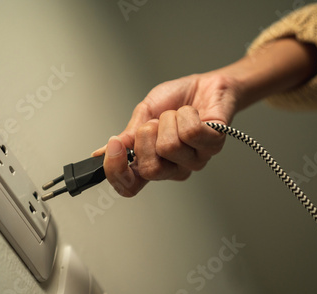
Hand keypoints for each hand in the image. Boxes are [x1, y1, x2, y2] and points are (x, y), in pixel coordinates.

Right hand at [94, 38, 316, 196]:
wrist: (205, 84)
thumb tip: (102, 152)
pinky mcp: (213, 146)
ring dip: (169, 120)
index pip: (129, 187)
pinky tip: (192, 113)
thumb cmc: (177, 100)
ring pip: (170, 147)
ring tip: (177, 115)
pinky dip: (187, 114)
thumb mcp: (144, 114)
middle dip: (146, 136)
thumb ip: (128, 135)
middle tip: (154, 123)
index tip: (114, 146)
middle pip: (150, 169)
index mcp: (152, 162)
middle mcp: (173, 168)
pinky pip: (191, 133)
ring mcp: (194, 160)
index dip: (117, 172)